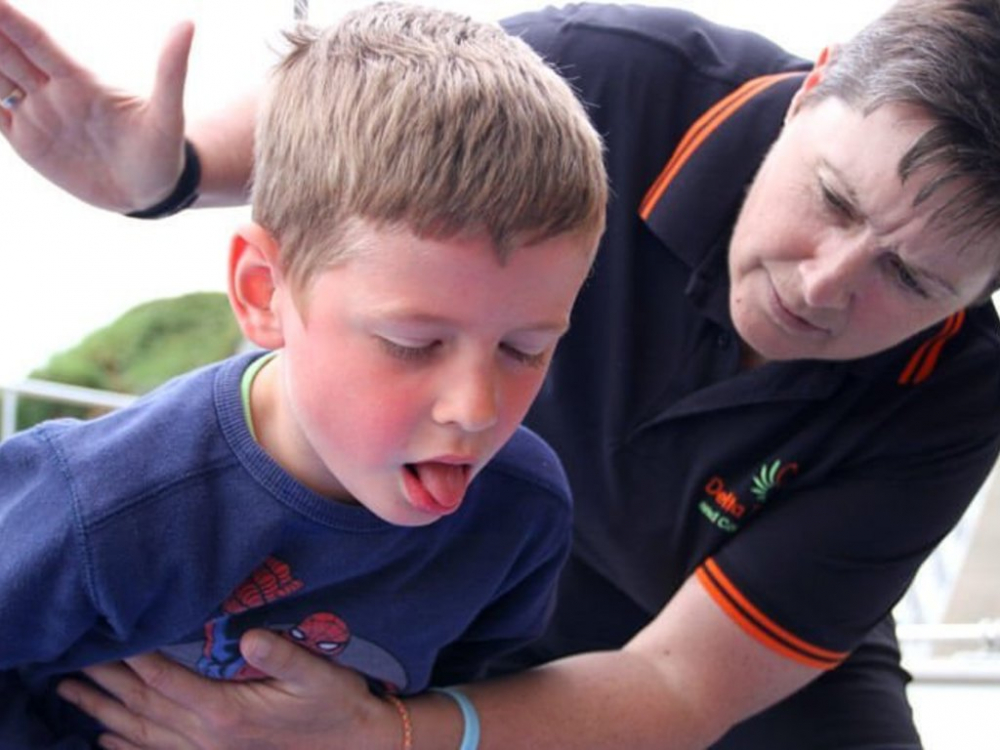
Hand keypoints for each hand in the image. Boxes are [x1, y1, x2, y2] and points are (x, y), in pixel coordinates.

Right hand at [0, 1, 190, 212]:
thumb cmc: (162, 151)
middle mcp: (52, 91)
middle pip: (4, 51)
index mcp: (80, 80)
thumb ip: (171, 70)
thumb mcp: (168, 114)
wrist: (151, 192)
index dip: (9, 18)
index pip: (35, 41)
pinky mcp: (28, 141)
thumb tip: (188, 23)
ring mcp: (37, 114)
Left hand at [56, 629, 396, 749]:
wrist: (355, 747)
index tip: (104, 634)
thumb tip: (249, 635)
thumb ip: (282, 654)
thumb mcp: (317, 674)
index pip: (164, 681)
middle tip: (70, 661)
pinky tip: (107, 739)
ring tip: (72, 694)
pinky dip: (126, 747)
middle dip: (104, 684)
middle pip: (142, 708)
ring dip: (103, 714)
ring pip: (141, 734)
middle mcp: (207, 739)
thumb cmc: (337, 704)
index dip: (132, 657)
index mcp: (225, 714)